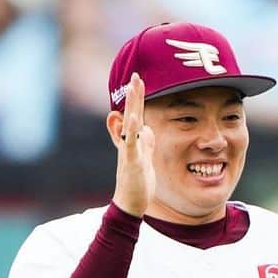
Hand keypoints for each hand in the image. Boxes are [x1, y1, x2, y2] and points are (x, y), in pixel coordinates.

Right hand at [108, 73, 155, 217]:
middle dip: (134, 95)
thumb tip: (148, 130)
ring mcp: (129, 151)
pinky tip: (134, 118)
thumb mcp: (145, 160)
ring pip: (130, 124)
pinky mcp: (131, 161)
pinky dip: (132, 130)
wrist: (130, 202)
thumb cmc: (137, 183)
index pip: (137, 115)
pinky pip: (130, 143)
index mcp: (134, 141)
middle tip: (136, 75)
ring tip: (134, 88)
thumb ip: (146, 144)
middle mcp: (129, 142)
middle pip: (132, 114)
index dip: (138, 99)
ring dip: (132, 106)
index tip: (140, 80)